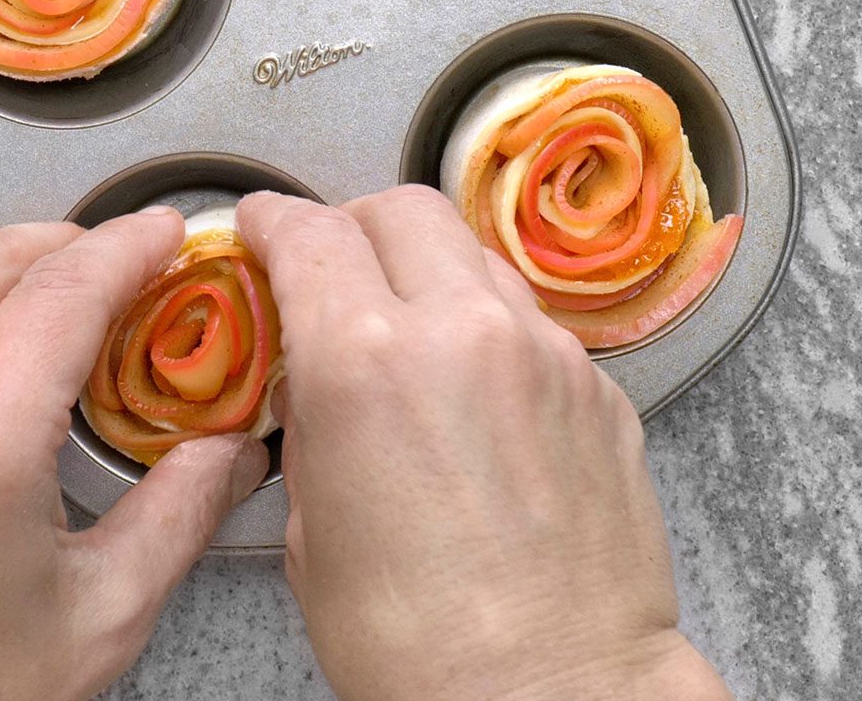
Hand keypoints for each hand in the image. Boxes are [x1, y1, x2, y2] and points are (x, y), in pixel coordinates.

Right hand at [240, 187, 728, 700]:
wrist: (554, 696)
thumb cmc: (426, 648)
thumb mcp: (313, 535)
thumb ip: (311, 428)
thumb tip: (313, 386)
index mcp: (364, 362)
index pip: (308, 233)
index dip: (273, 221)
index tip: (264, 228)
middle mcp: (461, 332)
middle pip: (401, 210)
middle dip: (355, 227)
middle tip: (332, 268)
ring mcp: (543, 353)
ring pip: (475, 254)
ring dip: (430, 272)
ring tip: (408, 331)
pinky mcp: (598, 388)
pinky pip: (532, 322)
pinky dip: (491, 332)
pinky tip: (475, 394)